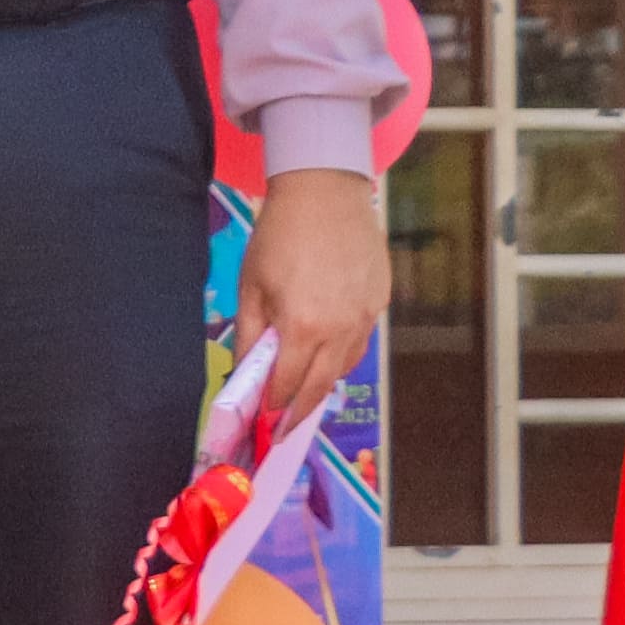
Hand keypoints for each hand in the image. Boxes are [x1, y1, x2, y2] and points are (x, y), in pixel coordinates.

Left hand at [229, 164, 386, 434]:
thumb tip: (244, 375)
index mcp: (304, 328)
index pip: (288, 385)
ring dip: (322, 384)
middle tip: (283, 430)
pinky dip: (341, 356)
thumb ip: (251, 337)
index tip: (261, 426)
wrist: (324, 194)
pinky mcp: (380, 302)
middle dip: (299, 412)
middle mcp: (342, 329)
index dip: (272, 408)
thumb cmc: (279, 237)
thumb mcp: (251, 288)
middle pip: (321, 386)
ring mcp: (366, 317)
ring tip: (301, 396)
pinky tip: (325, 355)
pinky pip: (360, 342)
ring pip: (345, 366)